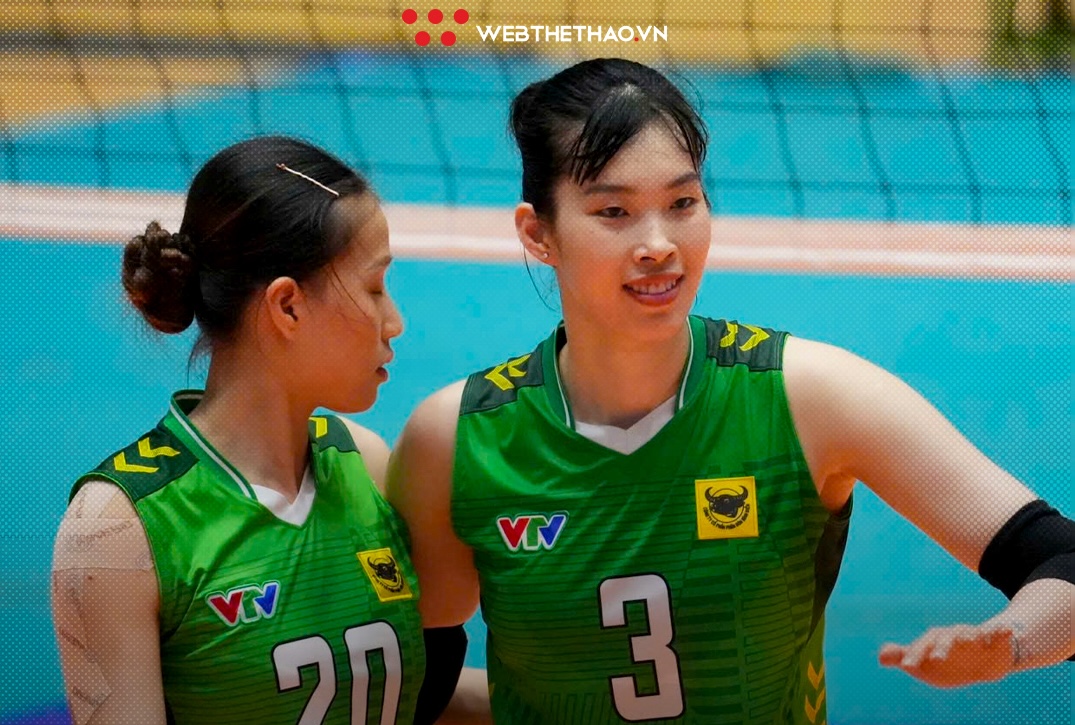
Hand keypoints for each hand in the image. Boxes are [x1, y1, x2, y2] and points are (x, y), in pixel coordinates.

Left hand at [878, 621, 1016, 687]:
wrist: (983, 660)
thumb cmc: (949, 661)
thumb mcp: (926, 663)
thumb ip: (905, 657)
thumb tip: (880, 656)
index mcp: (936, 641)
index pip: (922, 646)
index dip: (914, 655)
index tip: (907, 666)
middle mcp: (953, 635)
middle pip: (945, 638)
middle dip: (941, 647)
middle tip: (935, 659)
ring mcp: (975, 636)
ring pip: (970, 634)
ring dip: (971, 635)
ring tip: (971, 641)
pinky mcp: (995, 639)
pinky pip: (999, 633)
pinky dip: (1000, 632)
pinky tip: (1004, 631)